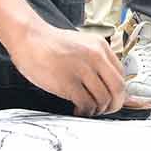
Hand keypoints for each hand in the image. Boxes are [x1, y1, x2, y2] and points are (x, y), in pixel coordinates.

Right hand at [9, 23, 125, 116]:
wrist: (29, 38)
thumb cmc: (52, 44)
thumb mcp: (82, 44)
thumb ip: (96, 59)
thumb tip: (108, 82)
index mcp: (100, 46)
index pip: (121, 74)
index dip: (118, 91)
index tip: (111, 99)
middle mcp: (95, 56)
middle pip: (118, 87)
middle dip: (115, 104)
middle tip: (105, 110)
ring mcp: (82, 69)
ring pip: (103, 98)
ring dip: (97, 110)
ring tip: (87, 110)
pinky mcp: (68, 82)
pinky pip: (86, 103)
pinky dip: (84, 112)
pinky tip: (77, 110)